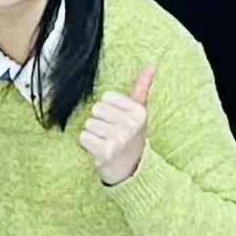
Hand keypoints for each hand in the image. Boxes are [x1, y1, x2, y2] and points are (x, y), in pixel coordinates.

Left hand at [76, 60, 157, 187]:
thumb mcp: (138, 112)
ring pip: (88, 124)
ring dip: (93, 135)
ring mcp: (119, 139)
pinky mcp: (106, 152)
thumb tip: (151, 64)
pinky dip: (87, 145)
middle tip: (111, 135)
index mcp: (139, 112)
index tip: (118, 122)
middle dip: (100, 122)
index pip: (106, 97)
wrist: (130, 171)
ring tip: (106, 143)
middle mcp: (131, 124)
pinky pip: (83, 137)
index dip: (108, 110)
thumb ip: (141, 87)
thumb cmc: (131, 137)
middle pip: (96, 110)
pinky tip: (99, 151)